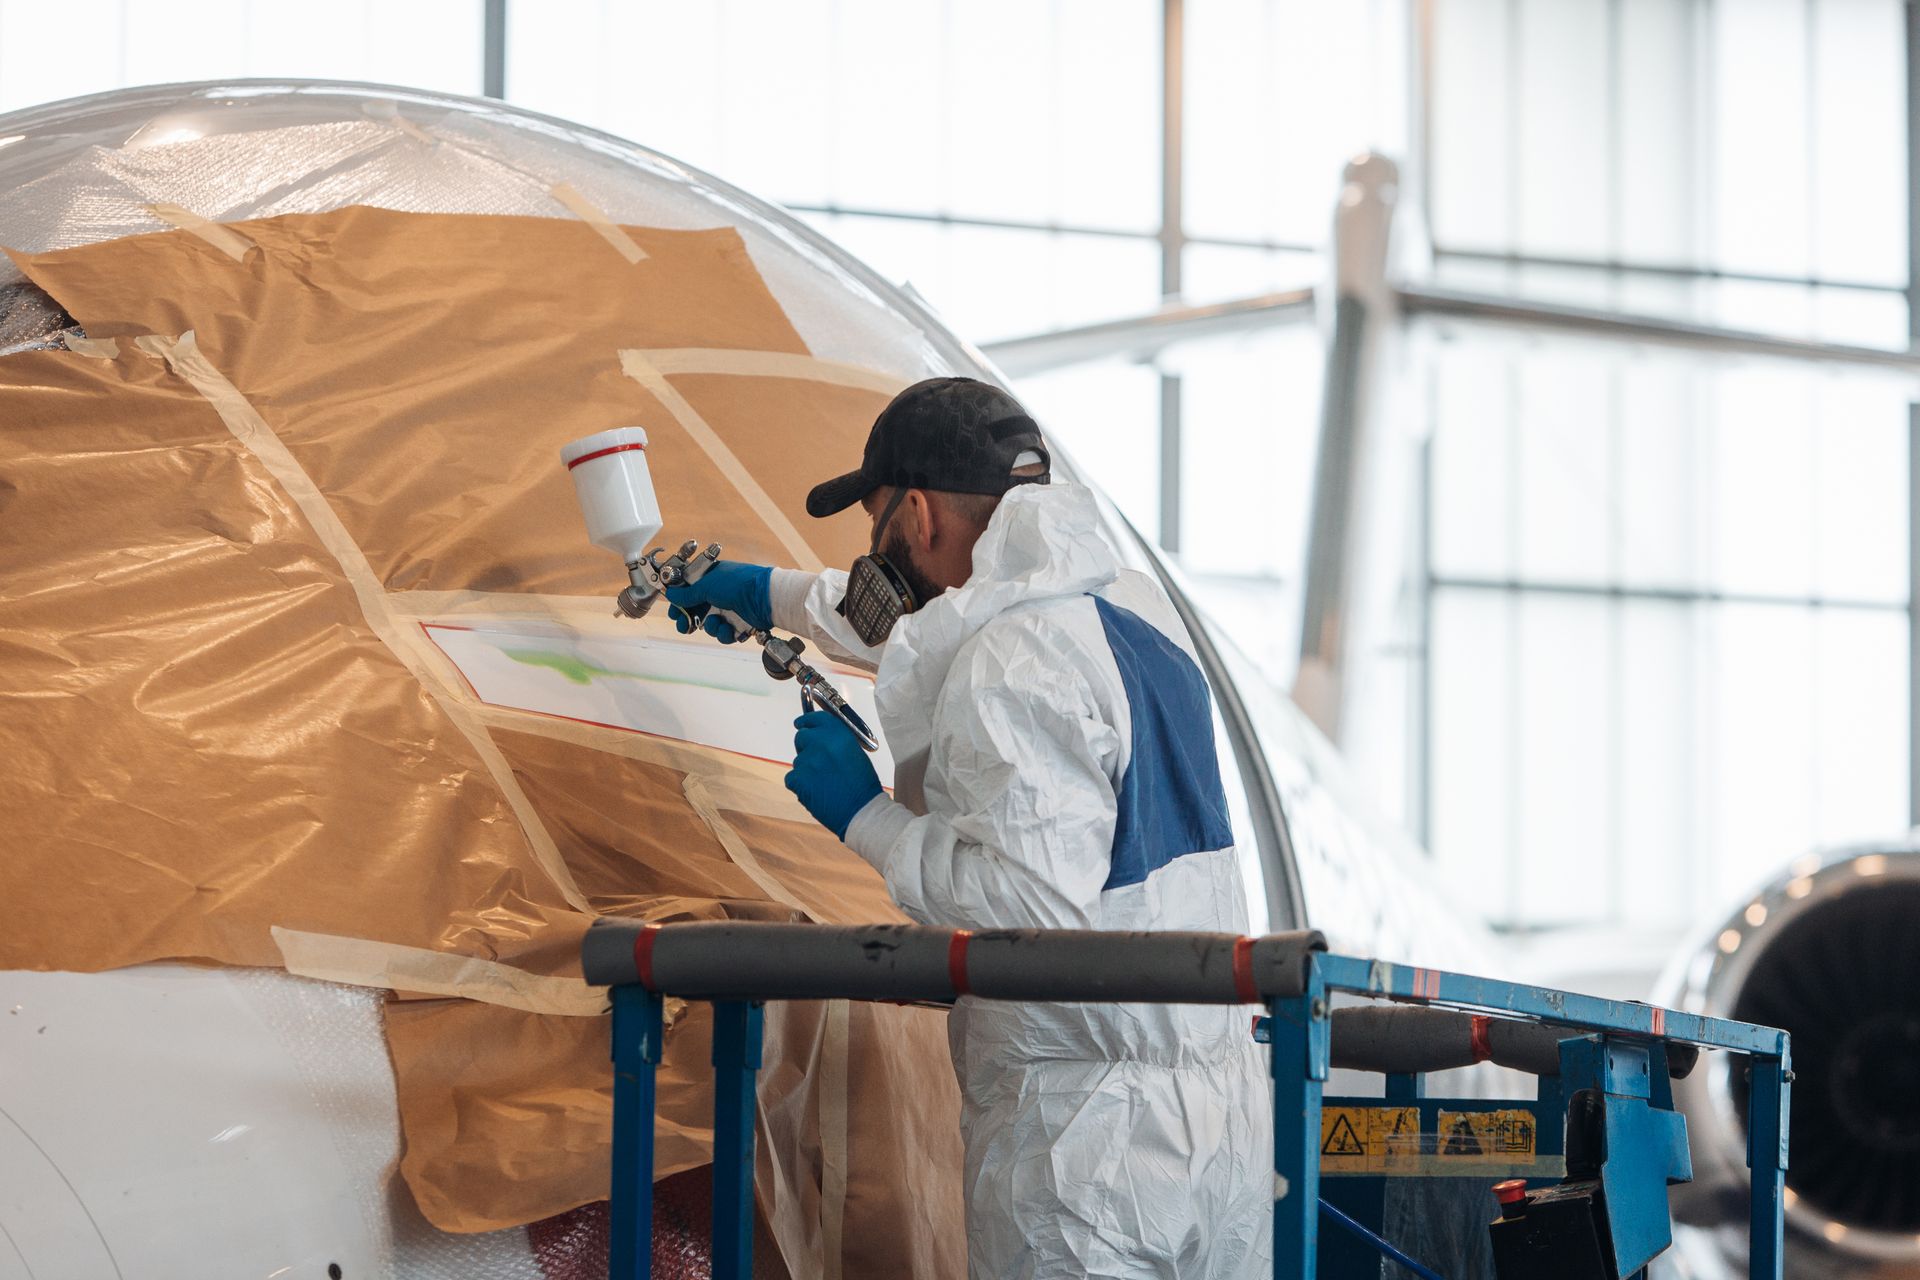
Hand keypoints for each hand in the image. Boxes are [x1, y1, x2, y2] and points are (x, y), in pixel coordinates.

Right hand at [663, 560, 771, 642]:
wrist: (764, 598)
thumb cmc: (738, 583)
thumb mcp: (707, 585)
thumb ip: (688, 593)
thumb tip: (671, 594)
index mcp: (712, 579)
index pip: (690, 591)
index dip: (680, 602)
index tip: (673, 611)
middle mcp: (720, 594)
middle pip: (698, 610)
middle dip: (689, 619)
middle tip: (683, 625)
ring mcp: (730, 609)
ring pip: (710, 625)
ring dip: (710, 626)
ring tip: (716, 622)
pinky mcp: (739, 624)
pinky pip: (724, 633)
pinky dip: (725, 633)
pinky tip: (729, 629)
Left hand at [785, 709, 882, 839]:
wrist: (861, 810)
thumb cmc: (862, 785)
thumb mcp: (854, 752)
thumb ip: (835, 741)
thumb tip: (820, 738)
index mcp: (838, 734)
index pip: (815, 719)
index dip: (806, 721)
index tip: (801, 724)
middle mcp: (820, 743)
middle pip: (801, 737)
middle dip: (806, 746)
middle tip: (817, 761)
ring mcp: (807, 761)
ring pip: (798, 760)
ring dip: (807, 769)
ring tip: (824, 782)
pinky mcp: (797, 779)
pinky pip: (792, 777)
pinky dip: (800, 784)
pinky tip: (816, 791)